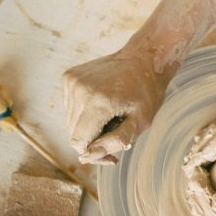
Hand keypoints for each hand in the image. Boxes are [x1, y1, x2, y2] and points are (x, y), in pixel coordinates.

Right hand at [63, 49, 172, 164]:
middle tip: (116, 133)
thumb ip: (115, 141)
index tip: (111, 155)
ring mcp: (72, 81)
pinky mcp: (68, 77)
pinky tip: (102, 102)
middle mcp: (80, 90)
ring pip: (70, 121)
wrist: (143, 58)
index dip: (93, 153)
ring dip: (88, 125)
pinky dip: (83, 111)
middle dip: (92, 140)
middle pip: (73, 133)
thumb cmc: (146, 93)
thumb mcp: (141, 122)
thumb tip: (86, 157)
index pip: (78, 141)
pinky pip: (70, 107)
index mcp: (99, 102)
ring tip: (110, 115)